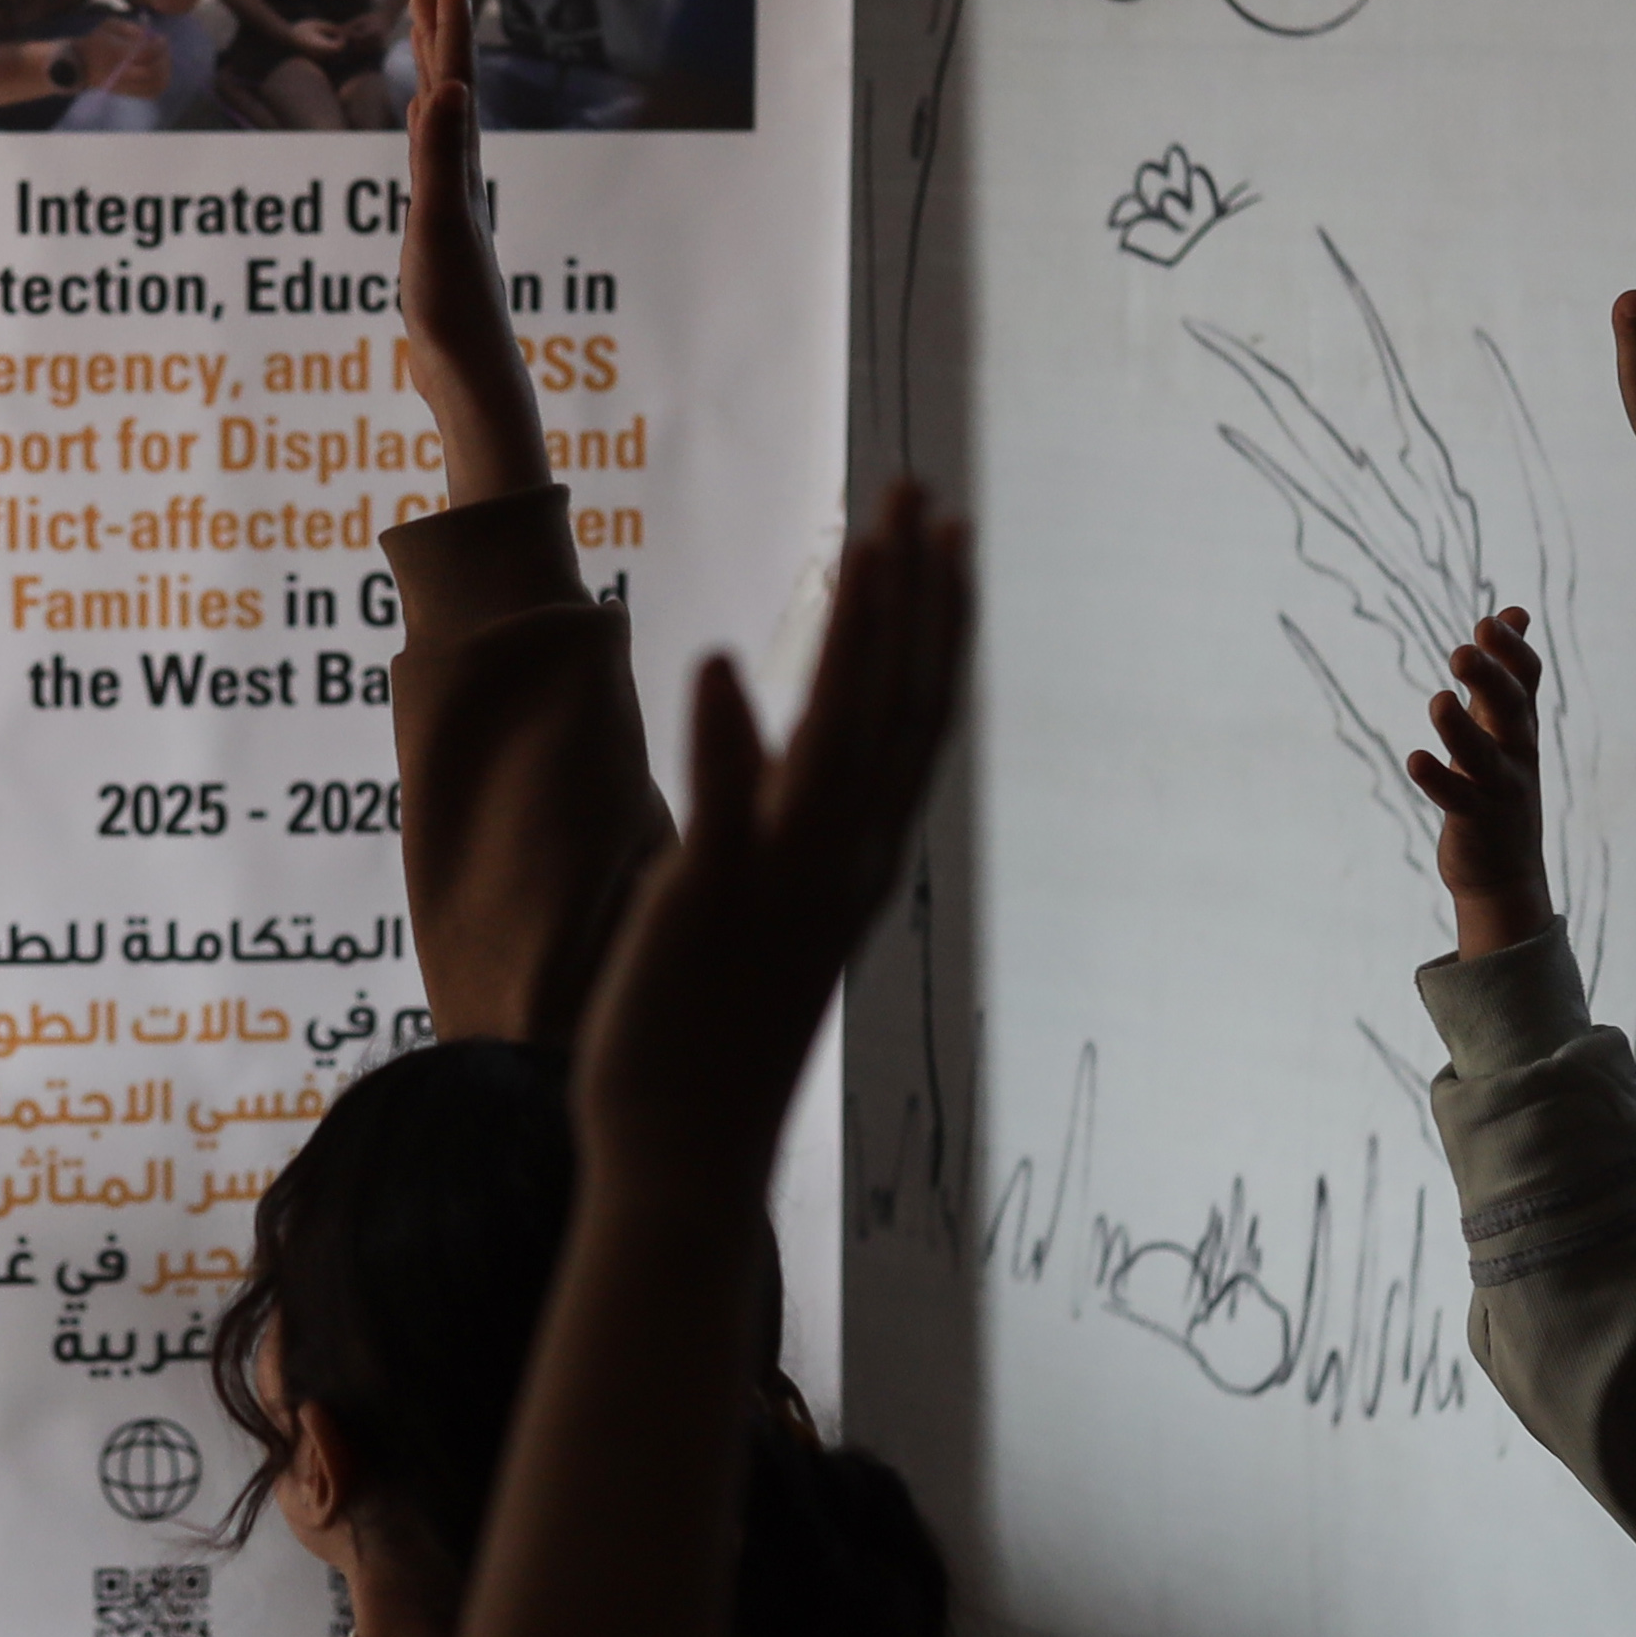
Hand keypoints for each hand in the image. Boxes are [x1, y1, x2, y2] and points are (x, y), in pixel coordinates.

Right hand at [73, 19, 169, 101]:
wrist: (80, 64)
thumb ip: (130, 28)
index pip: (145, 55)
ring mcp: (125, 86)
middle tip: (164, 48)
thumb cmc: (95, 42)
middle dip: (163, 59)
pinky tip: (160, 72)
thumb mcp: (109, 25)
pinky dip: (160, 83)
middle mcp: (122, 73)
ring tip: (163, 59)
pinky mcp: (128, 93)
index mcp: (116, 54)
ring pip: (154, 85)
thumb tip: (149, 36)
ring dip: (164, 71)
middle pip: (152, 72)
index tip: (162, 39)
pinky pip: (150, 93)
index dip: (158, 47)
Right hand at [400, 0, 539, 496]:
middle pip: (452, 97)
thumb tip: (449, 89)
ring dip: (434, 83)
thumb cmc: (454, 308)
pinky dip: (424, 140)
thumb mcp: (437, 226)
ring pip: (443, 130)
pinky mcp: (439, 239)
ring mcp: (451, 210)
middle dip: (441, 42)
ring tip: (425, 52)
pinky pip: (429, 170)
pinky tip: (419, 135)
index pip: (455, 87)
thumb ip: (438, 156)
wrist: (471, 377)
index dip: (449, 34)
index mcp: (458, 174)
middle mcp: (460, 184)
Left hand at [567, 480, 970, 1191]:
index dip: (937, 619)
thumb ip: (795, 827)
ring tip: (863, 540)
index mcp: (860, 856)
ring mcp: (782, 882)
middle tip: (917, 489)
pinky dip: (731, 736)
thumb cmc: (721, 1029)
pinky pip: (728, 809)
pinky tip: (723, 659)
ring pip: (836, 738)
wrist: (687, 1147)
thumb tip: (800, 757)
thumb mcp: (778, 907)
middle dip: (909, 592)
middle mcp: (842, 860)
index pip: (918, 716)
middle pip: (894, 704)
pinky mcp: (709, 907)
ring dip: (854, 634)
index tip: (948, 531)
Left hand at [1401, 609, 1555, 959]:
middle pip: (1510, 710)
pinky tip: (1415, 760)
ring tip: (1438, 700)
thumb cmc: (1499, 785)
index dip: (1512, 651)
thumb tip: (1514, 610)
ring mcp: (1498, 790)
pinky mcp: (1474, 822)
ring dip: (1460, 728)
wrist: (1506, 875)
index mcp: (1520, 728)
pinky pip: (1456, 799)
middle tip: (1462, 651)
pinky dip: (1438, 779)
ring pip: (1483, 755)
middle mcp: (1516, 754)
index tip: (1490, 622)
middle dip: (1490, 679)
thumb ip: (1505, 672)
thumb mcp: (1507, 726)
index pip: (1526, 681)